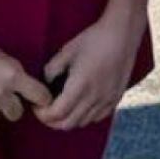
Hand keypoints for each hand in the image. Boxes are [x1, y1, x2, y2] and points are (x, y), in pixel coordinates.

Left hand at [34, 12, 144, 130]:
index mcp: (80, 85)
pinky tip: (81, 105)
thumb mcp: (67, 50)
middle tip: (45, 110)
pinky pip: (97, 118)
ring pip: (82, 123)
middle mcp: (94, 98)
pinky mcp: (116, 99)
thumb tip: (44, 83)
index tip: (37, 106)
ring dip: (68, 120)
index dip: (42, 114)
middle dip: (51, 121)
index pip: (56, 113)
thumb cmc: (94, 39)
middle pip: (68, 124)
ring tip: (62, 107)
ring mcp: (107, 100)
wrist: (123, 34)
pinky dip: (85, 117)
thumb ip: (52, 69)